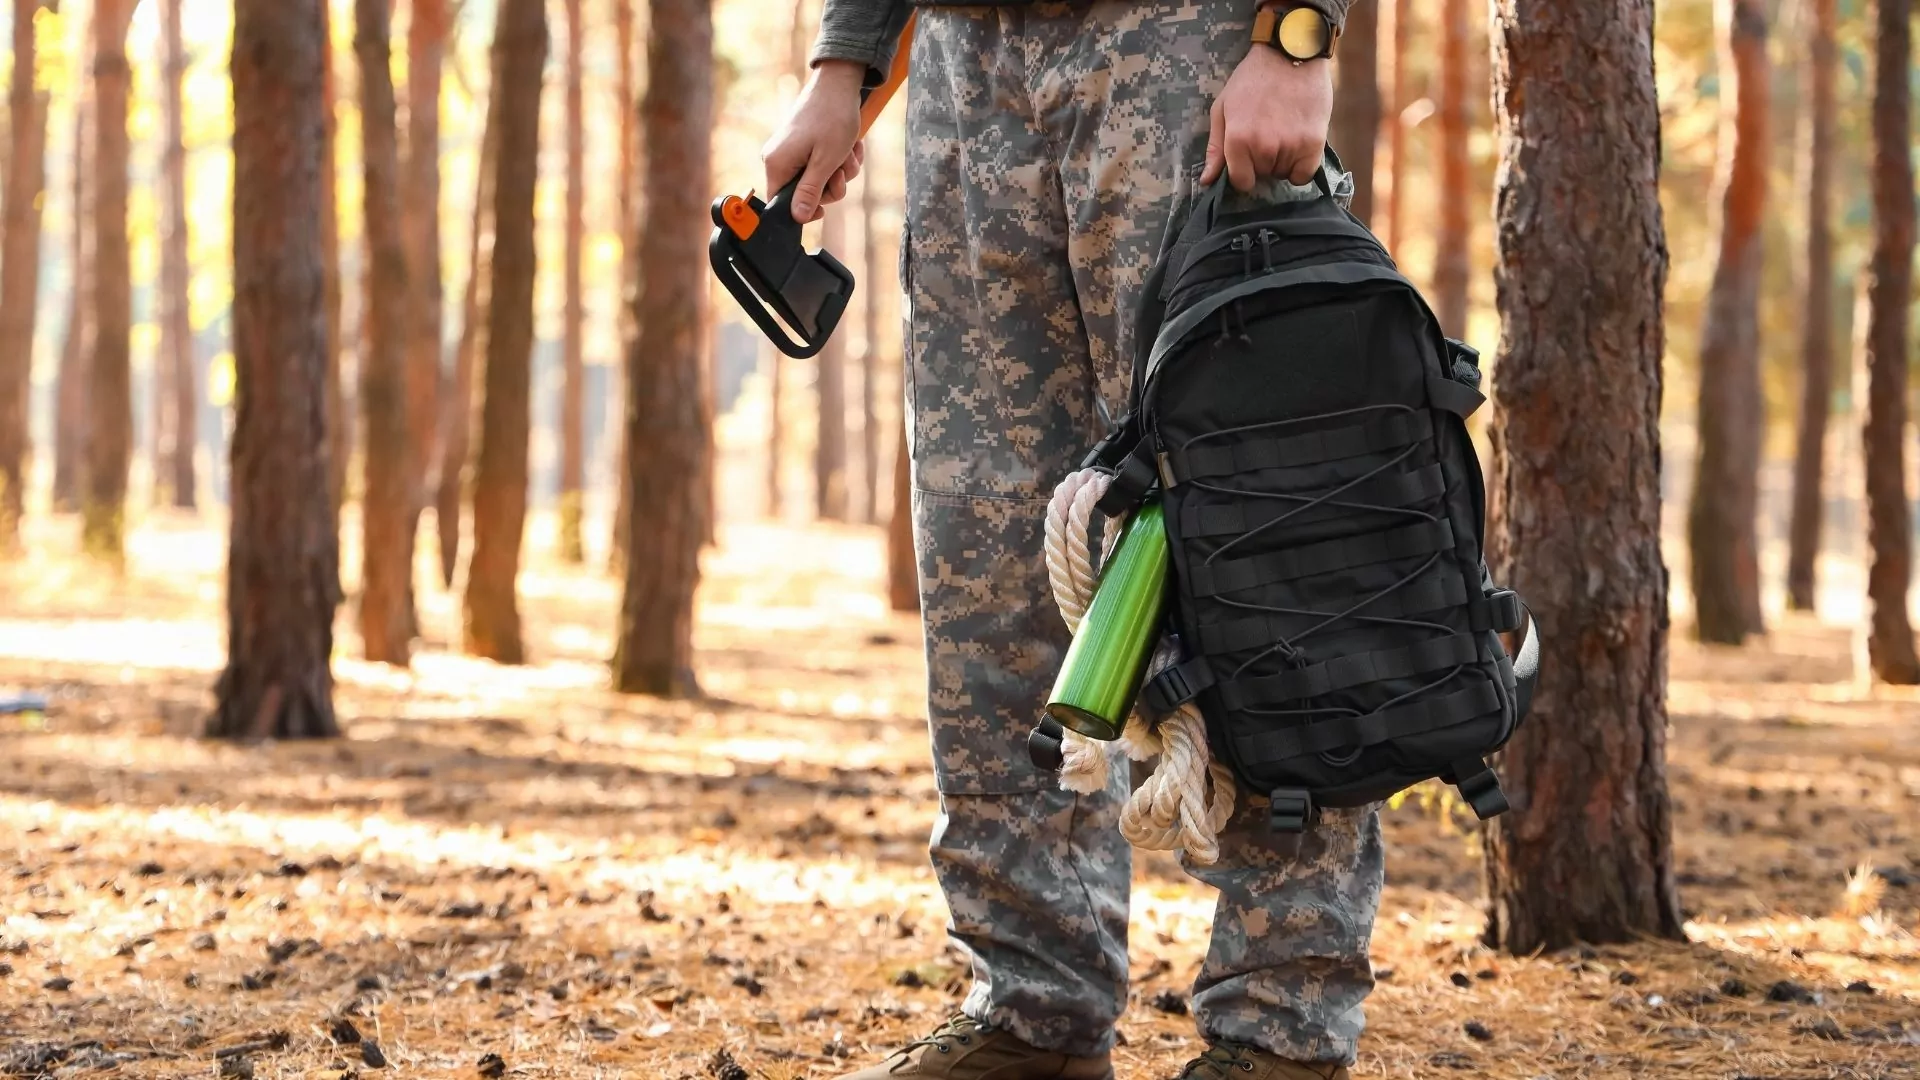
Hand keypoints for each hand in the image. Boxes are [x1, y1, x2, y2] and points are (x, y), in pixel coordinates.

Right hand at [762, 59, 866, 222]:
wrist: (839, 84)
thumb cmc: (832, 118)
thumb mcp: (825, 162)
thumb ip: (810, 191)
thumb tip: (798, 218)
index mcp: (776, 164)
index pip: (781, 204)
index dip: (805, 209)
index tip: (824, 206)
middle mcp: (778, 159)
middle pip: (804, 194)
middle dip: (831, 186)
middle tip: (842, 171)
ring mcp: (791, 151)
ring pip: (819, 180)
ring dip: (841, 171)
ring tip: (849, 152)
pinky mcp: (804, 145)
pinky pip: (824, 165)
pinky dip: (841, 159)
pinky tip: (850, 146)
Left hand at [1200, 45, 1332, 192]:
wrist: (1291, 54)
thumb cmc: (1252, 79)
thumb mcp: (1223, 108)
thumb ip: (1215, 148)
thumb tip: (1207, 181)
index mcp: (1238, 140)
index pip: (1241, 182)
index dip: (1243, 173)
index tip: (1247, 159)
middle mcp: (1264, 147)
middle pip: (1263, 175)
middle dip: (1261, 162)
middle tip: (1266, 133)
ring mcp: (1291, 146)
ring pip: (1283, 174)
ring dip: (1281, 161)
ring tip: (1282, 132)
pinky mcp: (1314, 143)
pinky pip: (1304, 175)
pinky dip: (1300, 166)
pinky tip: (1297, 146)